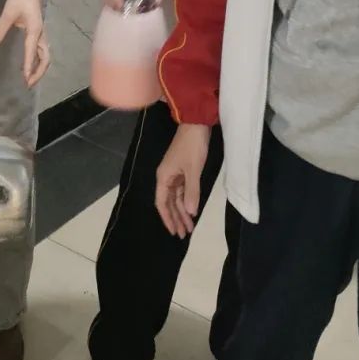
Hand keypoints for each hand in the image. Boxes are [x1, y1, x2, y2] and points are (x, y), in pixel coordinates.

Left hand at [0, 0, 50, 87]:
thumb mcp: (8, 13)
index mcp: (34, 29)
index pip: (31, 51)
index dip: (28, 65)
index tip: (25, 79)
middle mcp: (40, 34)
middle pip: (45, 57)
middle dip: (39, 72)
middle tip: (28, 83)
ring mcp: (41, 34)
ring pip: (45, 55)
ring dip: (40, 68)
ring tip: (30, 79)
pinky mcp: (39, 33)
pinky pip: (42, 51)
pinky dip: (38, 61)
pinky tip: (31, 67)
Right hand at [155, 124, 210, 238]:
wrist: (196, 124)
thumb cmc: (192, 146)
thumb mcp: (193, 170)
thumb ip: (191, 191)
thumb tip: (190, 212)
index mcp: (164, 178)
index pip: (162, 203)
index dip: (167, 218)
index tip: (174, 232)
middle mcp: (166, 178)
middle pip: (169, 203)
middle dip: (176, 218)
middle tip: (183, 235)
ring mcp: (175, 174)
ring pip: (177, 198)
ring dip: (182, 212)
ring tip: (189, 227)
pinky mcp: (183, 171)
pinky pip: (183, 191)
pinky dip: (187, 201)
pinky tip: (192, 210)